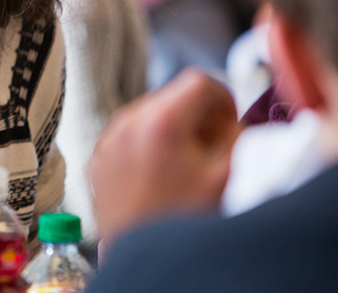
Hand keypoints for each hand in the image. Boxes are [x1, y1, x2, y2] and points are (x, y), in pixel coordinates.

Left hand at [90, 70, 239, 244]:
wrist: (140, 256)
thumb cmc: (183, 220)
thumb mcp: (226, 176)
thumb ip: (239, 137)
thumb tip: (239, 120)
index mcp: (160, 121)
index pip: (198, 81)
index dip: (223, 97)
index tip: (230, 122)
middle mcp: (127, 123)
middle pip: (172, 96)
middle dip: (198, 114)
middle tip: (214, 145)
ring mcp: (108, 140)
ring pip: (148, 114)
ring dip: (172, 128)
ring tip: (187, 164)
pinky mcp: (97, 158)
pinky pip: (127, 136)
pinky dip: (147, 144)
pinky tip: (161, 175)